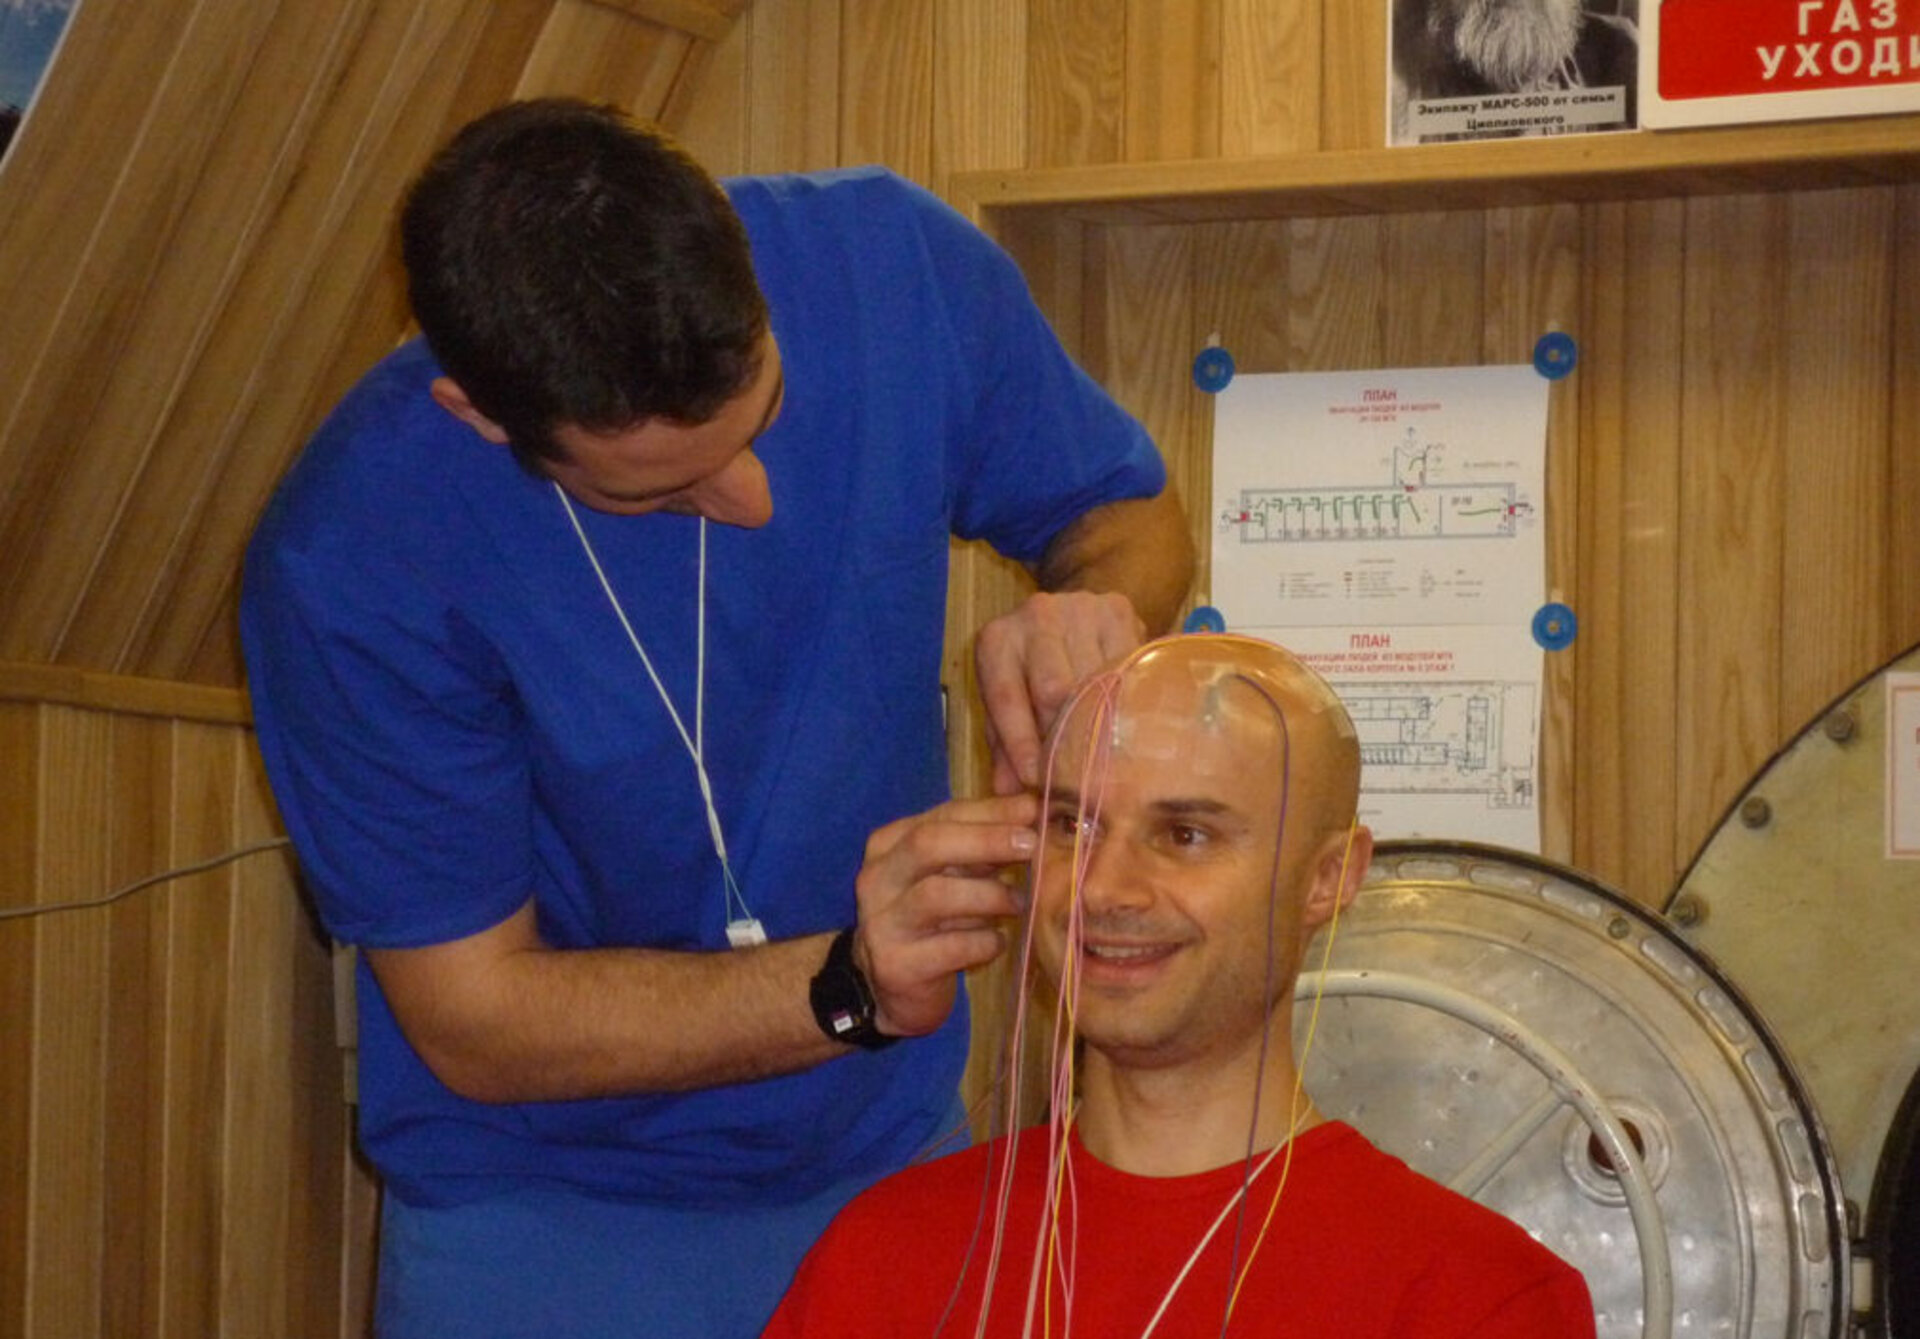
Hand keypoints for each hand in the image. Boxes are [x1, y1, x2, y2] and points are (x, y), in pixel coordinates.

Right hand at [852, 794, 1038, 1037]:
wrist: (889, 988)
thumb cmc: (930, 920)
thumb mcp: (949, 874)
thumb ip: (980, 840)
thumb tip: (1030, 804)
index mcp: (888, 846)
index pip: (941, 815)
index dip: (989, 811)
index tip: (1032, 809)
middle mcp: (876, 879)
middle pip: (928, 844)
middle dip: (986, 840)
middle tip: (1031, 846)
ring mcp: (881, 923)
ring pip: (937, 895)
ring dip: (989, 895)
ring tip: (1018, 903)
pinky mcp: (896, 966)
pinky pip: (950, 947)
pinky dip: (984, 941)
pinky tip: (998, 942)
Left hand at [975, 590, 1145, 794]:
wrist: (1069, 611)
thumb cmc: (1030, 667)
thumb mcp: (1009, 699)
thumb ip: (1004, 743)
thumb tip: (1010, 793)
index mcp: (997, 641)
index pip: (1007, 698)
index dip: (1021, 743)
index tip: (1036, 779)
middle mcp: (1035, 618)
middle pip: (1054, 689)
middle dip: (1065, 736)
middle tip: (1078, 774)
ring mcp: (1079, 610)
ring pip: (1096, 680)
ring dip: (1102, 721)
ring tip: (1107, 754)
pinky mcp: (1116, 611)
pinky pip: (1127, 666)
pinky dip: (1128, 697)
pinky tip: (1128, 718)